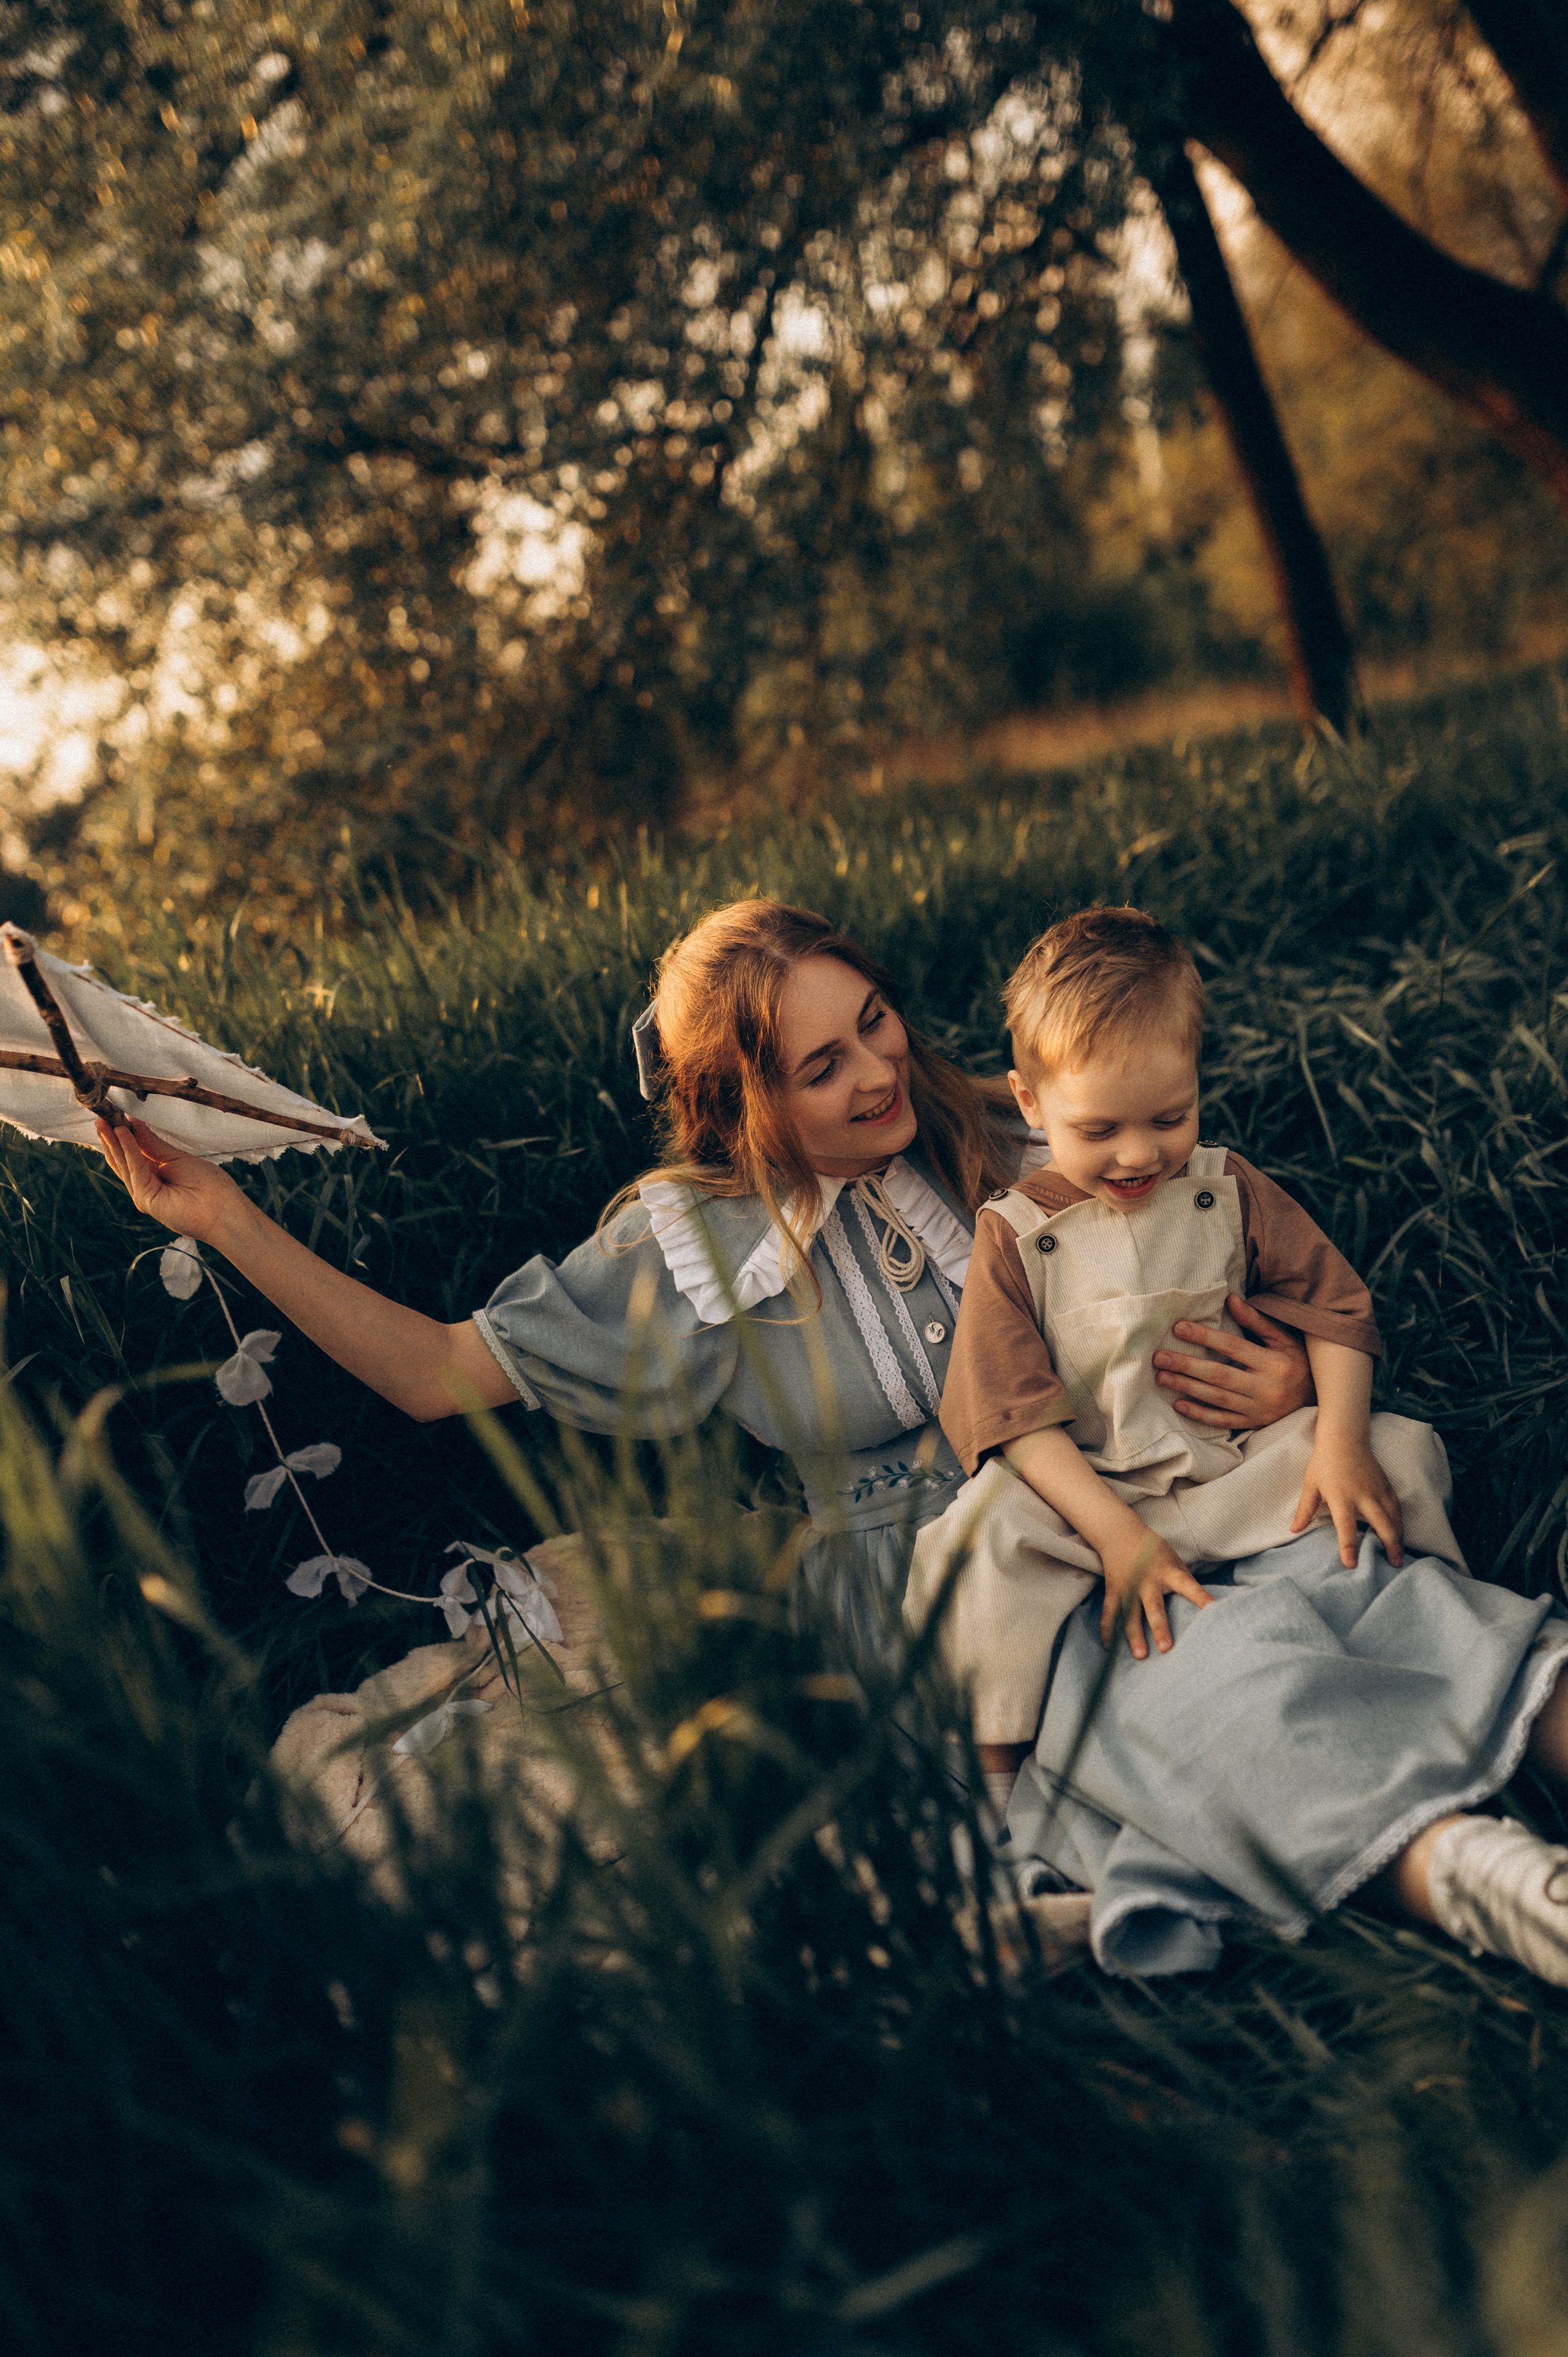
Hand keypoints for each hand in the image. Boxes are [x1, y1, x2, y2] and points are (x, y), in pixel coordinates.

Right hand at [95, 1115, 245, 1245]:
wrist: (222, 1209)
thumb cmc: (208, 1184)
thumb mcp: (177, 1158)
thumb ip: (153, 1144)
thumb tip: (134, 1124)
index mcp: (155, 1173)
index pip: (133, 1152)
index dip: (123, 1134)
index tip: (115, 1114)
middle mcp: (146, 1184)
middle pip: (123, 1158)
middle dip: (112, 1137)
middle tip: (101, 1114)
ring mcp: (143, 1192)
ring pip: (124, 1163)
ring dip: (114, 1141)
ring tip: (104, 1120)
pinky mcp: (144, 1198)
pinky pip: (134, 1168)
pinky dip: (128, 1149)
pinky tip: (122, 1132)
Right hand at [1098, 1522, 1213, 1659]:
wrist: (1120, 1533)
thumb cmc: (1154, 1550)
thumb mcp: (1174, 1561)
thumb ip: (1185, 1582)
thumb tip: (1206, 1608)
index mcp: (1168, 1571)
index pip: (1188, 1586)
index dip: (1201, 1598)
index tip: (1214, 1610)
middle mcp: (1148, 1580)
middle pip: (1154, 1606)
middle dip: (1159, 1627)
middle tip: (1166, 1648)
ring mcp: (1128, 1586)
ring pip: (1130, 1614)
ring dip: (1134, 1635)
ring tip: (1140, 1655)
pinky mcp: (1113, 1590)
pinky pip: (1110, 1612)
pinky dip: (1108, 1629)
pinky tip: (1109, 1647)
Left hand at [1153, 1296, 1312, 1429]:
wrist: (1319, 1400)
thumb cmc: (1297, 1362)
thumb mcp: (1284, 1339)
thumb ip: (1256, 1321)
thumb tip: (1231, 1298)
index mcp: (1274, 1363)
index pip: (1233, 1347)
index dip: (1205, 1337)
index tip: (1178, 1328)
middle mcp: (1267, 1388)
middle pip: (1220, 1375)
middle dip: (1187, 1366)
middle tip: (1159, 1357)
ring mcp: (1259, 1409)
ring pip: (1217, 1398)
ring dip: (1187, 1387)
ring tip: (1162, 1377)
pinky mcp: (1253, 1423)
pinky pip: (1223, 1421)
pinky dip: (1200, 1414)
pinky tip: (1179, 1404)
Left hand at [1291, 1432, 1403, 1567]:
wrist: (1344, 1439)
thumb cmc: (1324, 1463)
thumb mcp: (1310, 1485)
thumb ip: (1304, 1509)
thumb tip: (1293, 1530)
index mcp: (1341, 1497)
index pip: (1345, 1526)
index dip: (1348, 1546)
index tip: (1351, 1564)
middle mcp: (1363, 1495)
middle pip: (1381, 1524)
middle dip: (1389, 1545)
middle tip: (1393, 1564)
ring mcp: (1378, 1490)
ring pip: (1394, 1517)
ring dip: (1399, 1537)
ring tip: (1399, 1555)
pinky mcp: (1387, 1486)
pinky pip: (1397, 1508)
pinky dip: (1400, 1523)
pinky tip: (1400, 1535)